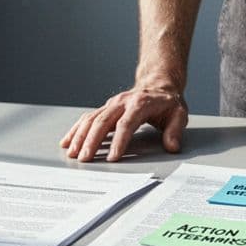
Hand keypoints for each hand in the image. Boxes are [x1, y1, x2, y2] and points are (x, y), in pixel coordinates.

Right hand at [59, 87, 187, 161]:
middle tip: (85, 158)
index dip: (119, 141)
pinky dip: (76, 130)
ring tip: (73, 153)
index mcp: (140, 104)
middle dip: (93, 141)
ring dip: (80, 137)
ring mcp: (111, 105)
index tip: (113, 157)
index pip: (126, 123)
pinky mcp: (104, 109)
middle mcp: (122, 103)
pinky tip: (67, 142)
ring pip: (91, 120)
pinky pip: (87, 118)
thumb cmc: (167, 103)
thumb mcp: (178, 114)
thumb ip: (175, 130)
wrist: (157, 86)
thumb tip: (172, 146)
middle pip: (103, 121)